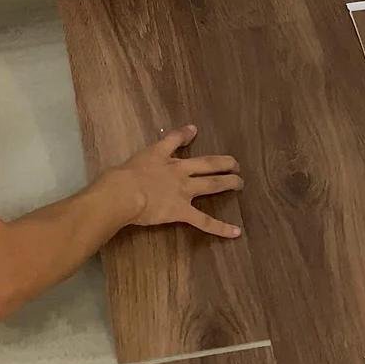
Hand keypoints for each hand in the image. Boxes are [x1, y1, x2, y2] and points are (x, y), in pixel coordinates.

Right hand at [108, 124, 243, 237]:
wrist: (124, 192)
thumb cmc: (126, 174)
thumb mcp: (142, 153)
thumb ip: (161, 143)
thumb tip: (181, 133)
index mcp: (166, 158)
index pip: (178, 142)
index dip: (187, 135)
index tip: (195, 132)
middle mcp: (181, 173)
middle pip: (208, 165)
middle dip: (224, 164)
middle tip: (236, 165)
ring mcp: (184, 192)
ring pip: (212, 185)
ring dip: (229, 183)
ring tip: (240, 184)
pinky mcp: (182, 211)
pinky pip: (204, 221)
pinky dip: (221, 227)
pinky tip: (236, 232)